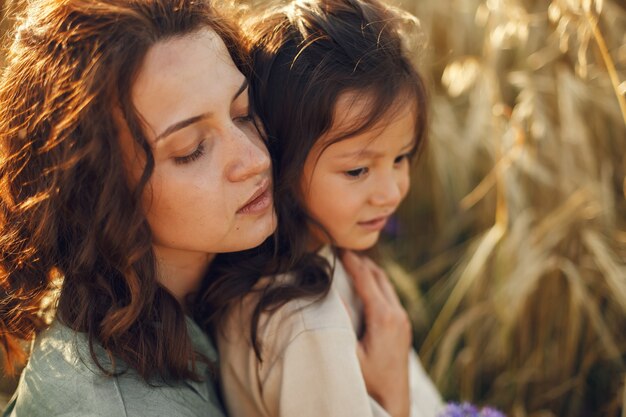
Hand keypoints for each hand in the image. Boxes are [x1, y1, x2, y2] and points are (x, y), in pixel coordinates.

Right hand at [341, 250, 411, 416]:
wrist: (393, 402)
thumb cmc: (369, 382)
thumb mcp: (349, 354)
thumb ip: (341, 324)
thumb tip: (330, 295)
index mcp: (384, 317)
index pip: (366, 280)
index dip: (351, 262)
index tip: (337, 248)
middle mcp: (398, 314)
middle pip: (379, 277)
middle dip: (361, 262)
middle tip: (342, 251)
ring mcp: (403, 320)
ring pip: (386, 285)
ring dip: (370, 272)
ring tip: (352, 263)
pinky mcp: (404, 327)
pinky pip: (390, 296)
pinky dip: (377, 284)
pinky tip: (366, 286)